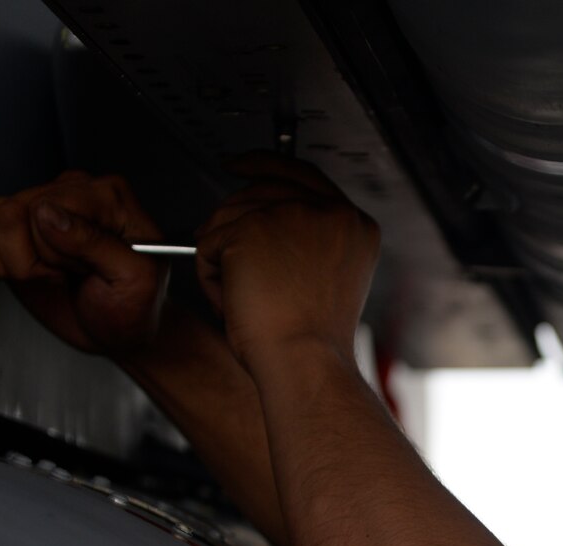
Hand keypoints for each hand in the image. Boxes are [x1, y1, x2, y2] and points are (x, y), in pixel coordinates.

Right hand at [0, 171, 168, 358]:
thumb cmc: (136, 307)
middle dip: (31, 260)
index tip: (80, 272)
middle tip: (65, 276)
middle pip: (11, 213)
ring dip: (5, 259)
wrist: (122, 332)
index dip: (54, 249)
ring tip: (42, 275)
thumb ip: (93, 243)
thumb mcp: (133, 278)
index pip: (48, 206)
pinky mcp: (11, 230)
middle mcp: (69, 192)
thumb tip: (46, 213)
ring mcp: (37, 208)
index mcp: (106, 196)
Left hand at [193, 154, 381, 372]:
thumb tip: (260, 222)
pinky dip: (210, 277)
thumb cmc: (314, 343)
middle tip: (217, 249)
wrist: (306, 364)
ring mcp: (291, 215)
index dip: (266, 165)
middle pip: (260, 187)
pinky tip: (236, 302)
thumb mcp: (325, 280)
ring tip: (248, 300)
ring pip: (230, 216)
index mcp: (354, 226)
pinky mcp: (252, 227)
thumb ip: (307, 241)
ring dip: (224, 260)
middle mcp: (330, 212)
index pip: (304, 176)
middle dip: (232, 221)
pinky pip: (208, 243)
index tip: (239, 165)